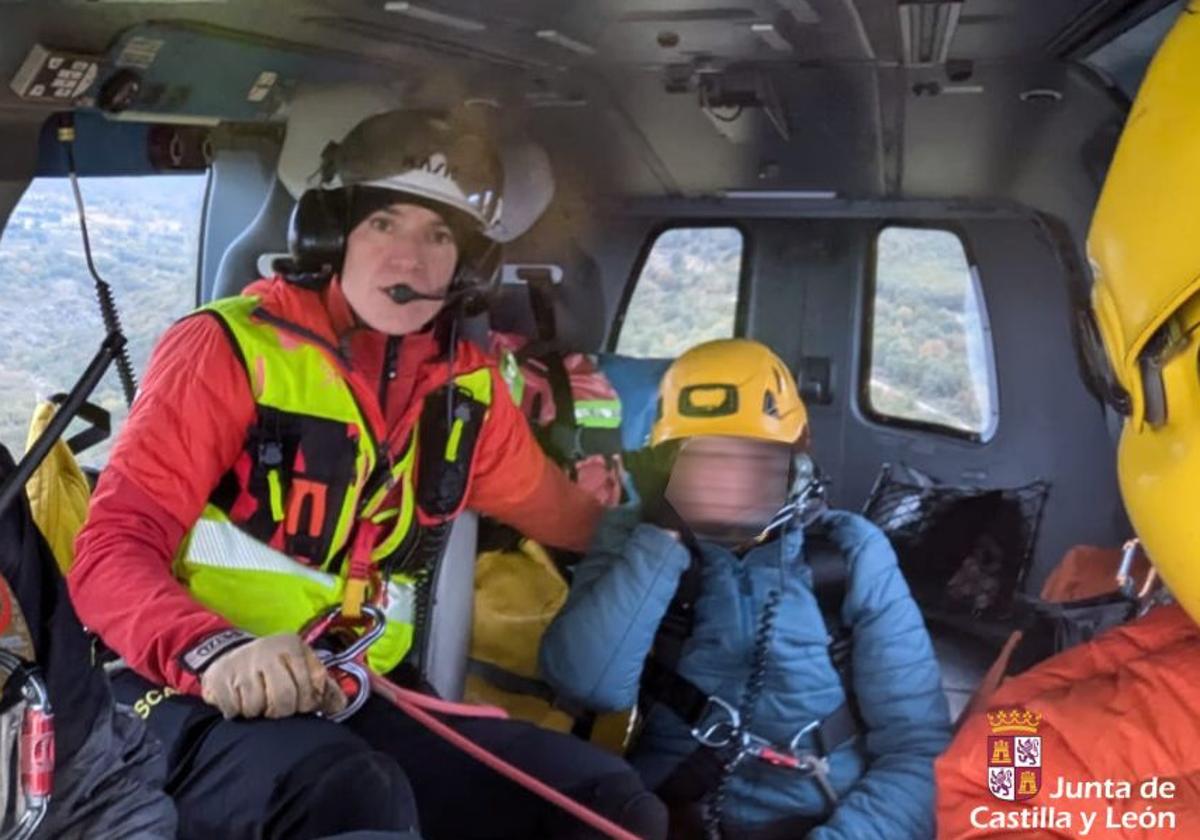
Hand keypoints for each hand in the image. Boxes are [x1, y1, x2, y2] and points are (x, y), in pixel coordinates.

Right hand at [200, 633, 346, 719]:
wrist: (230, 655)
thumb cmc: (275, 666)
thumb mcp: (302, 667)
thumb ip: (324, 686)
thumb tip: (340, 705)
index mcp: (292, 646)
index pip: (309, 687)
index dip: (307, 702)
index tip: (301, 703)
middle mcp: (267, 650)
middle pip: (283, 700)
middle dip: (282, 710)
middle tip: (277, 706)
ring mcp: (241, 664)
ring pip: (257, 707)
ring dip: (258, 711)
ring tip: (258, 700)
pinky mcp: (219, 678)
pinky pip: (234, 709)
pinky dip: (237, 711)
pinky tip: (240, 699)